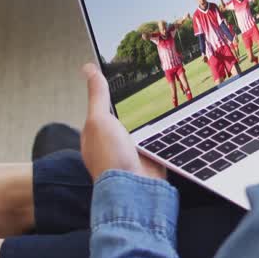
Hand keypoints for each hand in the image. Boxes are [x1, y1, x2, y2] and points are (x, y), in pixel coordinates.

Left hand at [80, 64, 166, 181]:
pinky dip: (164, 133)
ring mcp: (132, 151)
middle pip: (125, 116)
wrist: (135, 188)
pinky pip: (159, 139)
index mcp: (96, 134)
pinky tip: (170, 123)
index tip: (125, 74)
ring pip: (143, 127)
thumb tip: (88, 69)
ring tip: (165, 98)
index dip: (112, 92)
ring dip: (152, 119)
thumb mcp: (99, 119)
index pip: (102, 107)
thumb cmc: (110, 158)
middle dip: (136, 104)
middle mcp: (113, 143)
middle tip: (150, 83)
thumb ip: (97, 96)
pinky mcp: (151, 158)